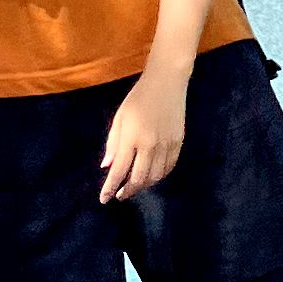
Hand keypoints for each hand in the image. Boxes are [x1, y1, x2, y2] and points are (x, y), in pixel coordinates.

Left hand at [98, 65, 189, 202]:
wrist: (167, 82)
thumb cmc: (138, 97)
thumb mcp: (120, 117)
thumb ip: (113, 144)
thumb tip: (107, 167)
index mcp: (132, 137)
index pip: (119, 170)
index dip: (110, 187)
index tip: (104, 199)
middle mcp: (150, 145)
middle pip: (139, 178)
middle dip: (127, 191)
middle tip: (119, 195)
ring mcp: (167, 145)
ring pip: (155, 176)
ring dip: (143, 186)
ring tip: (133, 187)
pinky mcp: (178, 143)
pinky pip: (169, 167)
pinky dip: (159, 176)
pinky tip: (151, 177)